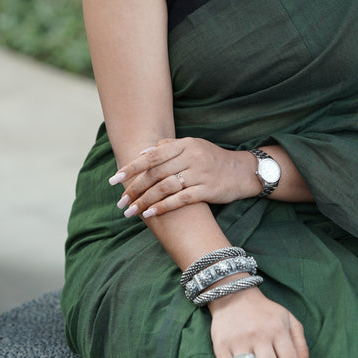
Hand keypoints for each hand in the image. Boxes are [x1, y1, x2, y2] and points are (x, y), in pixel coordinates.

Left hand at [109, 137, 257, 217]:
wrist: (242, 171)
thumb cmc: (212, 159)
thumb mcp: (193, 146)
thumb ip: (169, 146)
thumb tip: (143, 151)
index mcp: (185, 144)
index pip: (152, 155)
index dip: (132, 167)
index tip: (115, 179)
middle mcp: (191, 157)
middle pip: (155, 173)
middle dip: (135, 188)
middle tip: (121, 201)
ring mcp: (200, 174)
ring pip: (165, 187)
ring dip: (145, 200)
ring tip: (131, 211)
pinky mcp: (207, 190)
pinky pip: (181, 199)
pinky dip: (163, 207)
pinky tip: (150, 213)